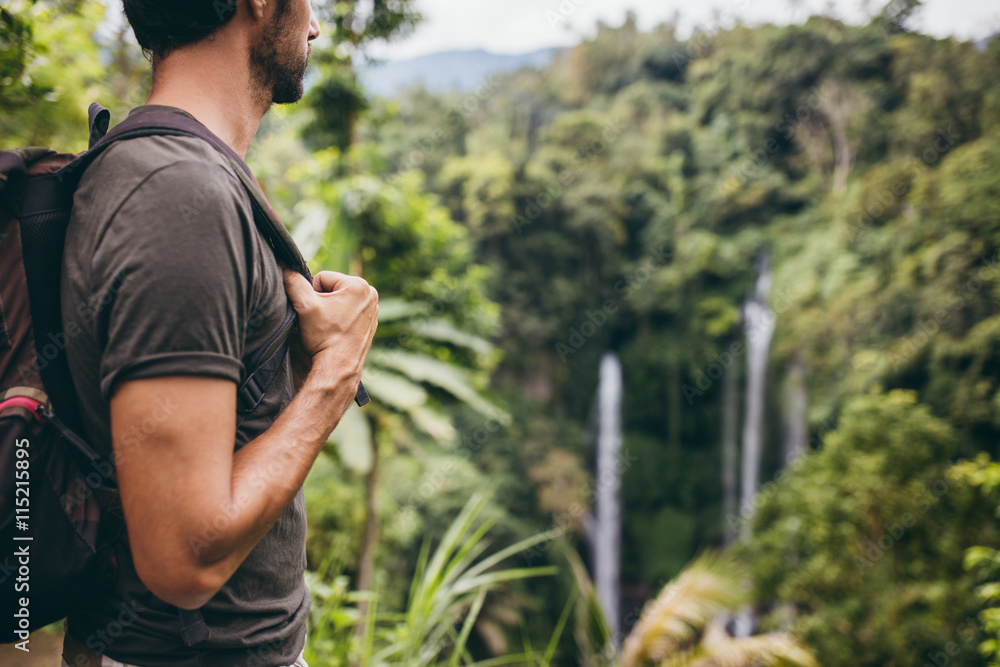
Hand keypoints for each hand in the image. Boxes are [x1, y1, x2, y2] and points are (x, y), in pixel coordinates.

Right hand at [283, 269, 377, 390]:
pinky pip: (348, 313)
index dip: (312, 294)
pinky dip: (340, 320)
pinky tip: (337, 332)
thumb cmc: (324, 337)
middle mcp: (371, 294)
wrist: (339, 367)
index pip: (322, 278)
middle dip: (322, 302)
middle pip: (332, 289)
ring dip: (330, 311)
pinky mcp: (370, 323)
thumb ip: (293, 282)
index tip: (316, 312)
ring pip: (339, 301)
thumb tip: (285, 267)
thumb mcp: (305, 306)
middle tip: (322, 321)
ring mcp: (373, 309)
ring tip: (329, 327)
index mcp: (359, 285)